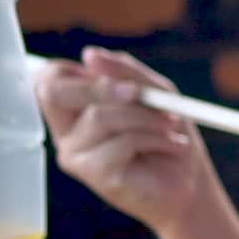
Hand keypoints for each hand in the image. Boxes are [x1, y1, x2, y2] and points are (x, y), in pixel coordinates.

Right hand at [35, 47, 209, 234]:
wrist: (190, 183)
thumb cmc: (170, 135)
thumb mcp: (155, 92)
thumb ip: (125, 72)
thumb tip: (89, 55)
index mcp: (75, 111)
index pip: (47, 80)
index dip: (73, 70)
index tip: (114, 79)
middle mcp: (67, 133)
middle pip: (55, 93)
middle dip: (103, 86)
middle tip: (139, 93)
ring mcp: (77, 155)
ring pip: (100, 116)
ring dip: (146, 116)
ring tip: (172, 126)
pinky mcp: (95, 174)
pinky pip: (122, 142)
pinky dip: (156, 138)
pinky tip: (174, 145)